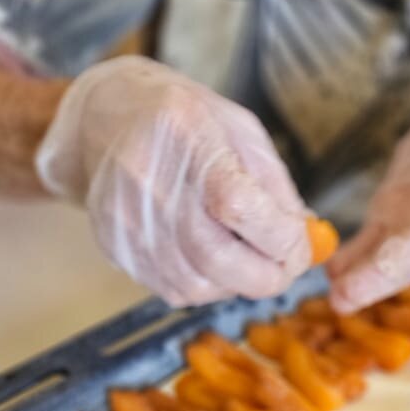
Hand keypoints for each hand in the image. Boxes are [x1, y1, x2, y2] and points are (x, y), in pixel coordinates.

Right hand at [36, 57, 311, 304]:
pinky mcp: (118, 249)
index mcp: (187, 136)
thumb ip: (275, 186)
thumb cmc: (181, 121)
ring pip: (198, 284)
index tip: (300, 248)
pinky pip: (174, 289)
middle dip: (266, 276)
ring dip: (236, 283)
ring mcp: (128, 220)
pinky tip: (211, 259)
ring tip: (246, 258)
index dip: (281, 239)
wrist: (103, 120)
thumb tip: (306, 240)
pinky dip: (207, 285)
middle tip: (284, 270)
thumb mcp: (239, 130)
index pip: (239, 206)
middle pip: (217, 257)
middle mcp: (150, 181)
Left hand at [328, 79, 409, 312]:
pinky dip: (350, 260)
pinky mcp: (390, 219)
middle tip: (341, 301)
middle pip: (406, 261)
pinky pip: (369, 244)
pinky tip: (328, 269)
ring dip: (359, 280)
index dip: (407, 257)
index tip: (381, 274)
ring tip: (333, 297)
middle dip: (375, 282)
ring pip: (384, 258)